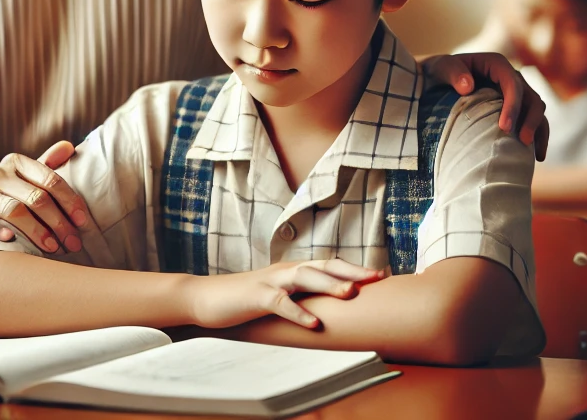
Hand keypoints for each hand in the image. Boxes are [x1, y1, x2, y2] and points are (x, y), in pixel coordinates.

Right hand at [0, 140, 87, 252]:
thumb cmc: (7, 192)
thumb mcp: (26, 176)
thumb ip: (48, 163)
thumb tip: (70, 146)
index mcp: (17, 162)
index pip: (50, 179)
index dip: (69, 200)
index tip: (83, 222)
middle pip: (35, 197)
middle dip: (58, 222)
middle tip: (73, 242)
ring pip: (13, 210)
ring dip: (36, 231)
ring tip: (52, 247)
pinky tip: (11, 240)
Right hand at [183, 259, 384, 329]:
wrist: (206, 298)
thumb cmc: (245, 299)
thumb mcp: (277, 295)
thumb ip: (299, 295)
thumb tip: (326, 306)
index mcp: (292, 270)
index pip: (328, 264)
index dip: (354, 268)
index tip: (380, 275)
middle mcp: (285, 270)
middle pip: (323, 265)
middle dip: (351, 270)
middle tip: (376, 277)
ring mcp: (271, 281)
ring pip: (304, 277)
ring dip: (328, 284)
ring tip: (350, 293)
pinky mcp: (256, 296)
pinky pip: (280, 303)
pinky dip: (298, 312)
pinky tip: (314, 323)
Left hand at [421, 53, 548, 160]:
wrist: (440, 78)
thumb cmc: (441, 71)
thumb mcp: (442, 68)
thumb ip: (453, 73)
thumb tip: (468, 86)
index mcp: (497, 64)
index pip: (513, 84)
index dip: (513, 105)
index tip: (505, 128)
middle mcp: (511, 76)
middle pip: (531, 97)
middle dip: (530, 120)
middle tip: (523, 142)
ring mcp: (517, 92)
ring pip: (538, 109)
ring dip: (538, 130)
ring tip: (534, 154)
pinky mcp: (517, 106)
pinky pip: (534, 119)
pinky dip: (538, 135)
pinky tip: (537, 156)